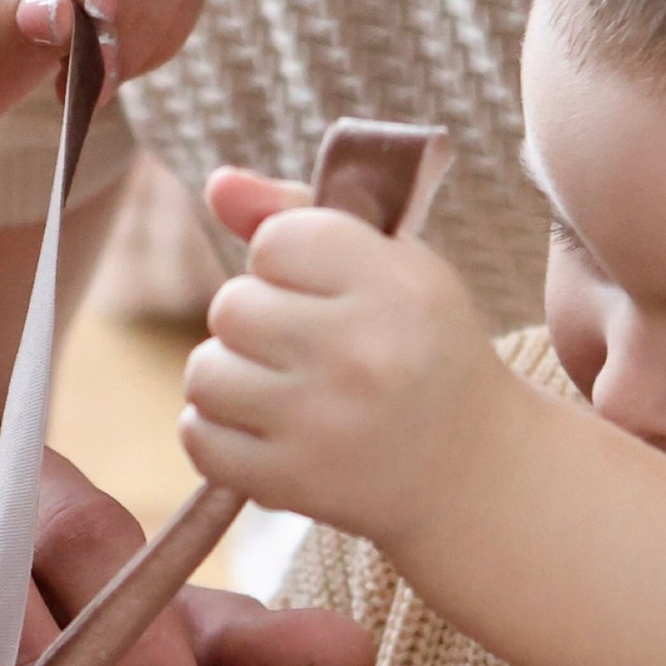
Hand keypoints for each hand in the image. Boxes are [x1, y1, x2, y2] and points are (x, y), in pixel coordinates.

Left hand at [180, 165, 510, 547]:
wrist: (468, 467)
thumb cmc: (421, 347)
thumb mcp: (392, 265)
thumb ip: (302, 213)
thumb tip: (217, 183)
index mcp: (395, 287)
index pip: (274, 241)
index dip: (285, 260)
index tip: (325, 289)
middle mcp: (361, 355)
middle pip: (231, 306)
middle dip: (256, 320)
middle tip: (305, 345)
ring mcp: (322, 425)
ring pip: (204, 373)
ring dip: (230, 377)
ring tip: (282, 388)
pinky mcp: (291, 483)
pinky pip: (197, 437)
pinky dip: (217, 432)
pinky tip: (264, 428)